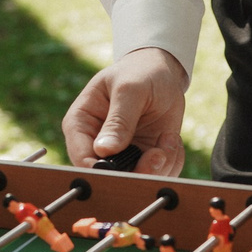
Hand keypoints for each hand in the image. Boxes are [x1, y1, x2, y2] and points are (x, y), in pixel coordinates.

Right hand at [62, 47, 187, 174]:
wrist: (163, 73)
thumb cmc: (140, 73)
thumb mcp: (130, 90)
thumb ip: (118, 120)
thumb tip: (104, 150)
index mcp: (80, 123)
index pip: (81, 157)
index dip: (101, 170)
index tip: (128, 169)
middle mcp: (97, 144)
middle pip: (110, 175)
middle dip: (139, 170)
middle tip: (159, 154)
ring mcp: (121, 154)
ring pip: (137, 178)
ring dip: (160, 164)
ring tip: (168, 138)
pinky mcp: (142, 158)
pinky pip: (157, 174)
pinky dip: (170, 160)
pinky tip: (170, 138)